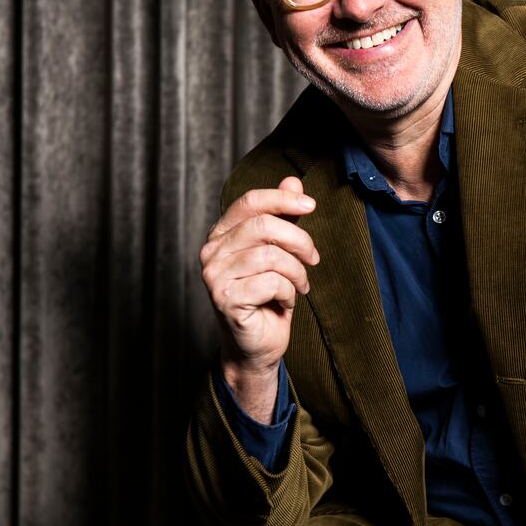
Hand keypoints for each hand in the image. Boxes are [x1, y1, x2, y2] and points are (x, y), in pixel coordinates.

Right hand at [199, 176, 319, 417]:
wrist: (256, 346)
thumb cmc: (267, 297)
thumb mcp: (280, 252)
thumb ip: (283, 217)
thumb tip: (293, 180)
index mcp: (221, 235)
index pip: (249, 202)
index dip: (282, 198)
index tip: (311, 206)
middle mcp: (211, 252)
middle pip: (263, 226)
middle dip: (298, 240)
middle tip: (314, 258)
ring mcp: (214, 276)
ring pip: (270, 256)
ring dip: (297, 272)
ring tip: (299, 286)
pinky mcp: (225, 299)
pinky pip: (271, 282)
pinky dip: (288, 293)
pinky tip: (285, 302)